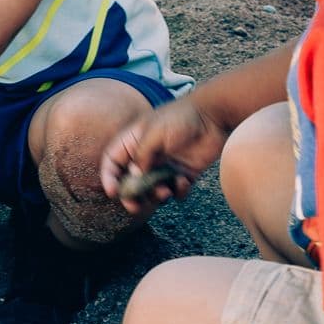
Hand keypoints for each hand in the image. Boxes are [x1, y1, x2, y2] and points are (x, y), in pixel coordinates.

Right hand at [100, 92, 230, 213]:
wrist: (214, 116)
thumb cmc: (180, 117)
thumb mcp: (154, 132)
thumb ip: (141, 155)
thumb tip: (134, 176)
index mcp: (133, 141)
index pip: (112, 161)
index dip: (109, 177)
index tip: (113, 192)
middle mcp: (147, 155)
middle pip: (130, 181)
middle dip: (132, 196)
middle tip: (135, 207)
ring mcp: (165, 165)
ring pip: (153, 190)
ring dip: (156, 195)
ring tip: (165, 192)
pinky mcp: (183, 173)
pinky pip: (175, 190)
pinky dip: (178, 191)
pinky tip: (184, 181)